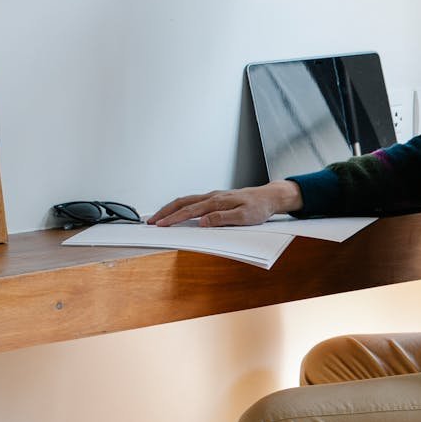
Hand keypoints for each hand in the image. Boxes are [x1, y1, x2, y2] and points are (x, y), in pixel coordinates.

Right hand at [147, 180, 301, 226]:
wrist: (270, 197)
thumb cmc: (259, 208)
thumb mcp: (244, 217)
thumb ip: (223, 219)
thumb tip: (203, 222)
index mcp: (217, 202)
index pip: (189, 211)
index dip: (173, 218)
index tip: (160, 225)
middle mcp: (212, 197)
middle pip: (182, 202)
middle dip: (165, 212)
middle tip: (151, 222)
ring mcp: (213, 196)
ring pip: (186, 200)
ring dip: (171, 209)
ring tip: (159, 217)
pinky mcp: (216, 199)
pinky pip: (194, 201)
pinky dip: (181, 206)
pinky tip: (178, 212)